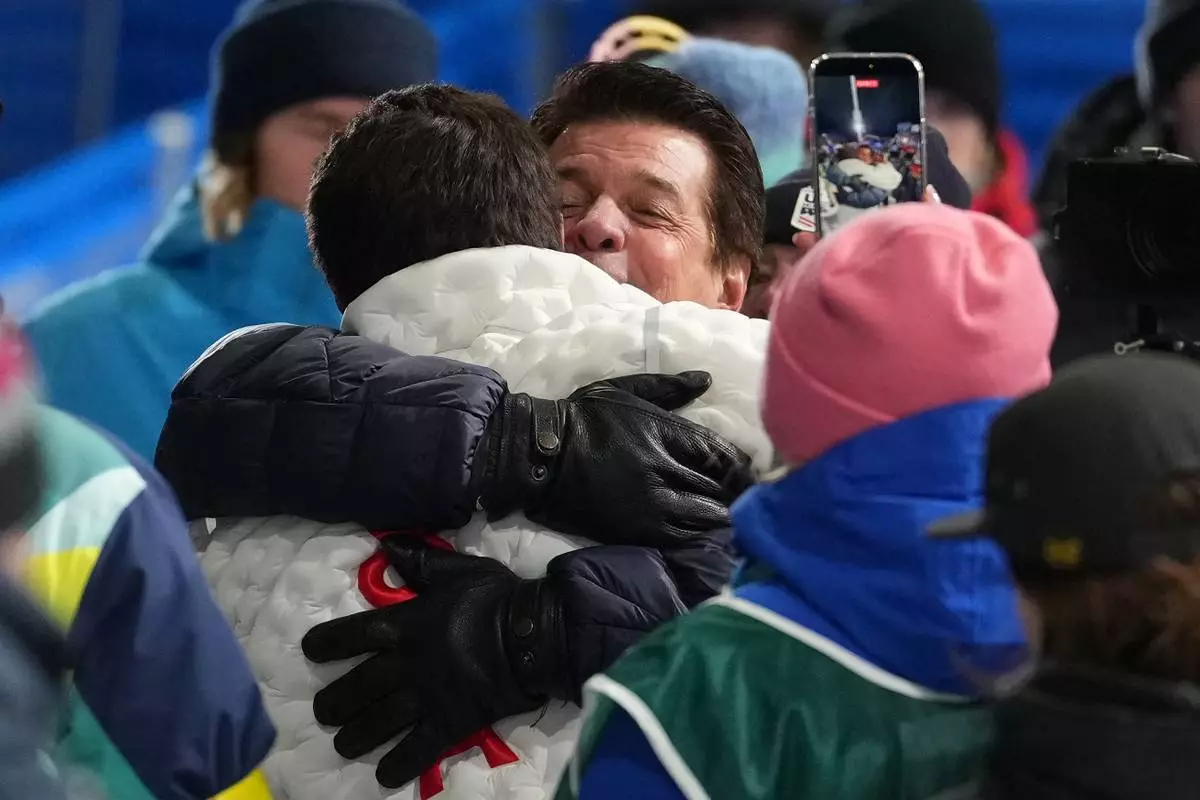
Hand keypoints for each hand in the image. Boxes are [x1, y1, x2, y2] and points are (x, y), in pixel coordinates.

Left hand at [302, 537, 567, 789]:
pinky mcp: (449, 723)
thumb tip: (387, 543)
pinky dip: (398, 766)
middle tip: (324, 712)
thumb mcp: (457, 569)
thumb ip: (419, 560)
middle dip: (333, 704)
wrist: (535, 635)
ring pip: (378, 723)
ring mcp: (426, 697)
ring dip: (355, 737)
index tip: (311, 651)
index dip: (325, 643)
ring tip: (344, 744)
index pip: (350, 635)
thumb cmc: (497, 598)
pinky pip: (418, 750)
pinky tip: (383, 775)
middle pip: (356, 688)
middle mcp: (406, 664)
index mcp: (405, 625)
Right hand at [477, 372, 753, 546]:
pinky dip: (701, 537)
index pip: (723, 454)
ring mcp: (654, 503)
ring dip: (723, 516)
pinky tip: (709, 536)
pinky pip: (685, 538)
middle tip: (751, 498)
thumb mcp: (623, 390)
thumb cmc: (580, 418)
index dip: (742, 466)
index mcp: (666, 432)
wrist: (538, 457)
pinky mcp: (639, 530)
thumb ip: (668, 387)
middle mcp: (666, 468)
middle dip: (739, 493)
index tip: (750, 471)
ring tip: (734, 518)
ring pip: (708, 515)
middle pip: (721, 487)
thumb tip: (706, 378)